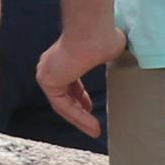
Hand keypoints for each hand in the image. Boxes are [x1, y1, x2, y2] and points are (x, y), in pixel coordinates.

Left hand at [37, 13, 114, 138]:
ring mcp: (47, 73)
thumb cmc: (103, 36)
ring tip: (96, 131)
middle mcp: (50, 66)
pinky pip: (62, 106)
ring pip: (63, 104)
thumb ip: (105, 56)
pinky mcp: (48, 81)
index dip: (80, 98)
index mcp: (62, 58)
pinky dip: (78, 117)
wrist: (94, 33)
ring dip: (80, 120)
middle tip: (92, 125)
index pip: (69, 84)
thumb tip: (118, 51)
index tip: (91, 108)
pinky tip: (93, 126)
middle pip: (63, 96)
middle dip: (78, 111)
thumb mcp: (106, 50)